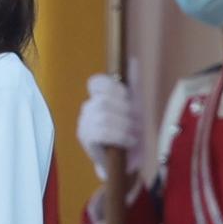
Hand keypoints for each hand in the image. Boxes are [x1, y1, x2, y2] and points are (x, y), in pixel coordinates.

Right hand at [77, 60, 143, 180]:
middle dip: (126, 112)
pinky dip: (119, 136)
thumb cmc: (132, 133)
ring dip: (124, 126)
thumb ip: (134, 84)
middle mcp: (88, 108)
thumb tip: (133, 60)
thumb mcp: (137, 107)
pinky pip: (100, 131)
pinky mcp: (85, 138)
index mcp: (99, 97)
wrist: (129, 163)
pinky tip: (128, 141)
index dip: (113, 88)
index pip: (96, 82)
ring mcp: (84, 123)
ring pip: (103, 116)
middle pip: (104, 100)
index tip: (128, 99)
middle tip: (138, 124)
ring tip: (134, 135)